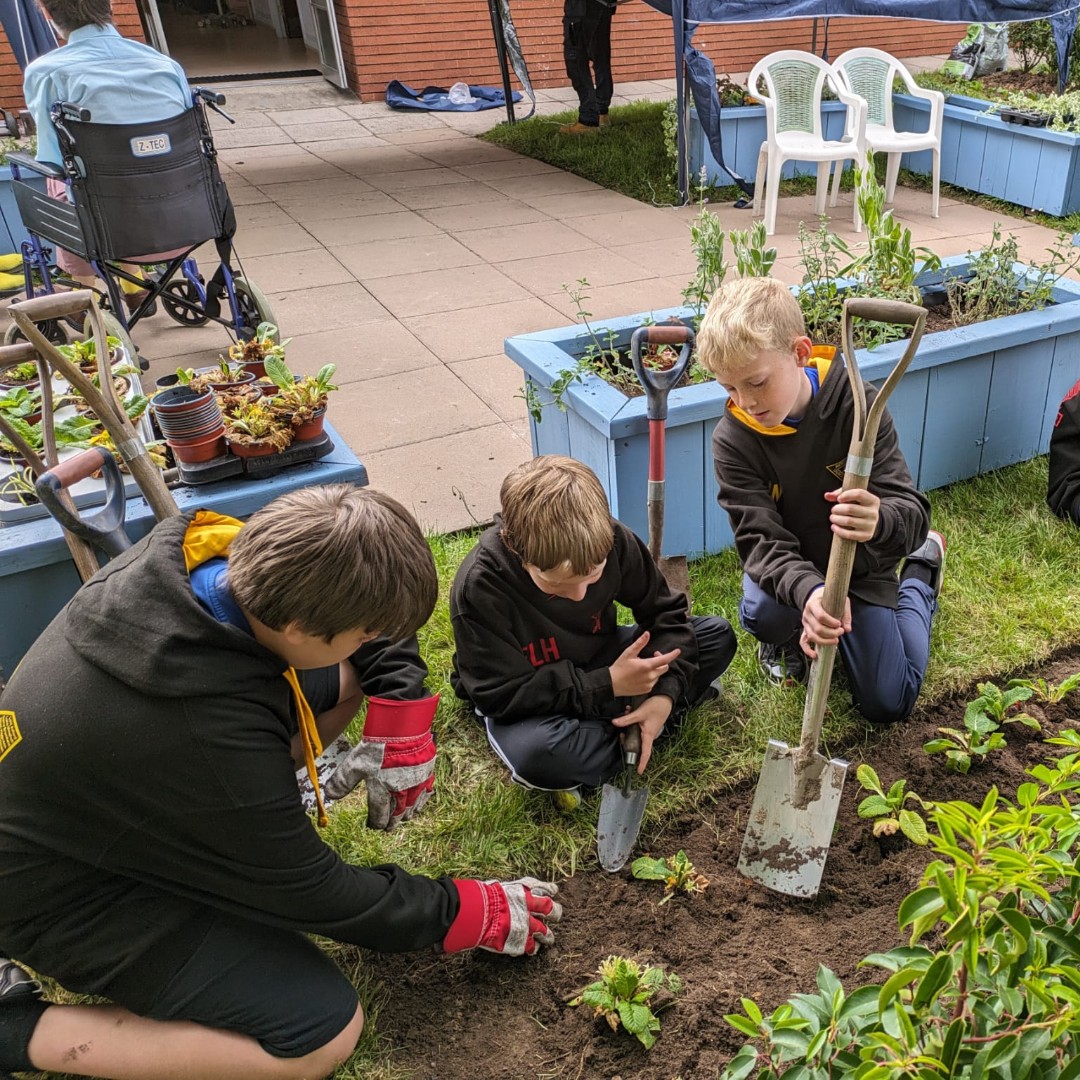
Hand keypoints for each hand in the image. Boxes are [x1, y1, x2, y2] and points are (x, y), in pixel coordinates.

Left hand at [323, 695, 438, 829]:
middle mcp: (400, 792)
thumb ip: (342, 781)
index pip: (379, 816)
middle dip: (391, 823)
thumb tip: (329, 795)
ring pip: (412, 808)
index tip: (372, 825)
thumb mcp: (355, 763)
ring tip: (400, 818)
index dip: (375, 823)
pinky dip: (420, 803)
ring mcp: (416, 784)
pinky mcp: (427, 774)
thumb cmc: (378, 745)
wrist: (403, 727)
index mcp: (382, 791)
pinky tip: (417, 804)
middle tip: (387, 828)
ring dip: (405, 815)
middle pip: (397, 815)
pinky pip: (425, 795)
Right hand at [443, 878, 561, 954]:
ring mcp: (528, 925)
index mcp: (524, 891)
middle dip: (555, 912)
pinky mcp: (522, 941)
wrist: (480, 913)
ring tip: (549, 938)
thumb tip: (507, 894)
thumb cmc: (484, 897)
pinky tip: (532, 949)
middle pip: (551, 909)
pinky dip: (533, 948)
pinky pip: (532, 947)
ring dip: (548, 936)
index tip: (554, 891)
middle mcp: (530, 908)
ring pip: (546, 932)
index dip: (550, 890)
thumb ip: (509, 893)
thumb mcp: (499, 888)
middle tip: (555, 915)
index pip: (544, 889)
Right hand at [609, 631, 680, 697]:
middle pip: (664, 667)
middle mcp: (650, 676)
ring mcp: (649, 684)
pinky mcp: (646, 690)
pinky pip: (653, 682)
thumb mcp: (628, 653)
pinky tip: (641, 675)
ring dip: (655, 669)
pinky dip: (651, 677)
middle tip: (653, 655)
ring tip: (643, 667)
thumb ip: (640, 643)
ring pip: (658, 675)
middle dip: (661, 660)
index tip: (677, 651)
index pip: (665, 659)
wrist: (612, 683)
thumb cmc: (619, 667)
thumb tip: (647, 634)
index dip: (672, 655)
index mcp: (647, 666)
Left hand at [611, 695, 672, 772]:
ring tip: (627, 714)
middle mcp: (649, 735)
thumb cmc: (657, 706)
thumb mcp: (640, 712)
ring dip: (629, 726)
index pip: (646, 753)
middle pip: (637, 744)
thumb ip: (627, 719)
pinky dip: (632, 721)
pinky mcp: (647, 726)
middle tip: (622, 734)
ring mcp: (649, 731)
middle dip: (627, 738)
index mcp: (649, 735)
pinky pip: (638, 728)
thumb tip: (615, 723)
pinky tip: (630, 712)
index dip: (642, 763)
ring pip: (636, 734)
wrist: (665, 698)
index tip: (639, 771)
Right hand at [801, 588, 850, 658]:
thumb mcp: (840, 601)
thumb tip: (847, 629)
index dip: (831, 622)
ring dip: (825, 641)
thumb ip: (845, 614)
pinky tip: (814, 655)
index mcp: (813, 604)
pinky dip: (807, 650)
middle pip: (817, 628)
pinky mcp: (805, 630)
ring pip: (812, 636)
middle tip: (841, 632)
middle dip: (831, 633)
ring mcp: (805, 623)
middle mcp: (806, 614)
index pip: (821, 616)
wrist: (818, 597)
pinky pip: (803, 642)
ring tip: (836, 640)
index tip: (839, 624)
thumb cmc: (830, 599)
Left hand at [824, 487, 879, 542]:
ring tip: (832, 517)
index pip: (859, 494)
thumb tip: (827, 496)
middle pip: (850, 509)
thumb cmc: (858, 506)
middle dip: (837, 509)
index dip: (846, 495)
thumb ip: (840, 494)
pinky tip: (834, 527)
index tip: (839, 499)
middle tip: (833, 510)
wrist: (869, 523)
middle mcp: (874, 513)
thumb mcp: (853, 497)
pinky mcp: (866, 535)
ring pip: (848, 521)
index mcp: (872, 501)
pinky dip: (839, 530)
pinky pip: (849, 534)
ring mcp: (871, 525)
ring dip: (836, 519)